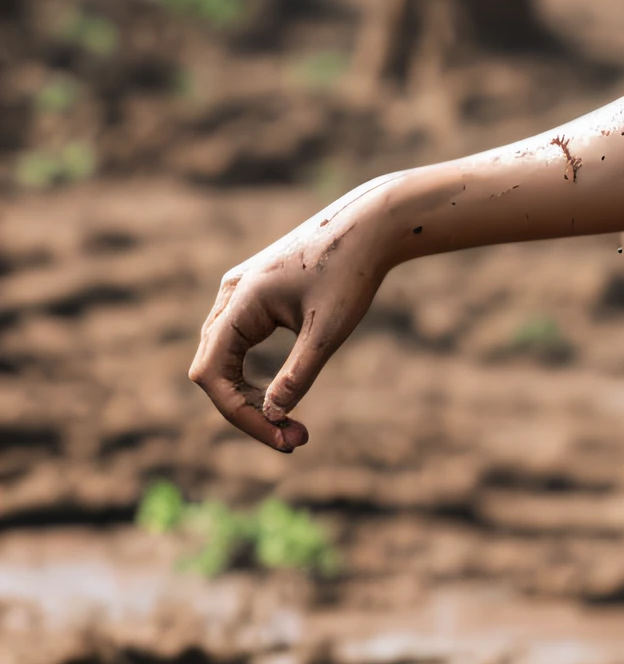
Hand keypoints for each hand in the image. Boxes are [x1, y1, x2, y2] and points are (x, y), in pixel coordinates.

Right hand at [188, 184, 394, 451]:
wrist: (372, 224)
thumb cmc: (353, 272)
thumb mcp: (329, 329)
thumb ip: (298, 373)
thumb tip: (274, 414)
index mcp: (240, 301)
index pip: (212, 375)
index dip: (241, 414)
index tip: (282, 437)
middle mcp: (230, 295)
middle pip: (214, 371)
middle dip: (249, 411)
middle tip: (295, 439)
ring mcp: (240, 292)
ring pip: (224, 358)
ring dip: (251, 396)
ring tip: (292, 424)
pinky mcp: (256, 292)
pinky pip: (239, 343)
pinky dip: (254, 375)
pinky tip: (283, 393)